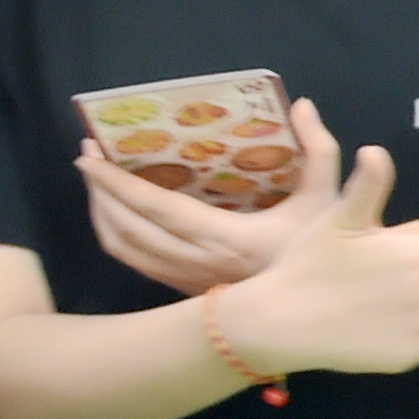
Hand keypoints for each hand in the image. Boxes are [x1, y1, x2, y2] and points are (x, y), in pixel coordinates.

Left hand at [73, 97, 345, 295]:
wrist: (318, 312)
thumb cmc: (324, 256)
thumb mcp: (331, 200)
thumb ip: (321, 151)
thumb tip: (302, 106)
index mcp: (225, 237)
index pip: (154, 208)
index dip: (115, 183)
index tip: (88, 156)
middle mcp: (197, 263)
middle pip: (125, 230)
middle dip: (98, 193)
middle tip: (88, 159)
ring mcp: (188, 281)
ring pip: (123, 251)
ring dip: (102, 217)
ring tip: (98, 186)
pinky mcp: (188, 291)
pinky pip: (136, 263)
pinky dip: (118, 237)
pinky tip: (121, 217)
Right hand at [210, 145, 418, 376]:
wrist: (280, 323)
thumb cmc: (308, 263)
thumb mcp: (337, 218)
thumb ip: (368, 184)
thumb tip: (376, 150)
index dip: (407, 235)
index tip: (373, 245)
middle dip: (414, 264)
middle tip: (367, 274)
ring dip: (414, 296)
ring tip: (368, 298)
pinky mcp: (416, 355)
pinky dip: (405, 330)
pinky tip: (370, 325)